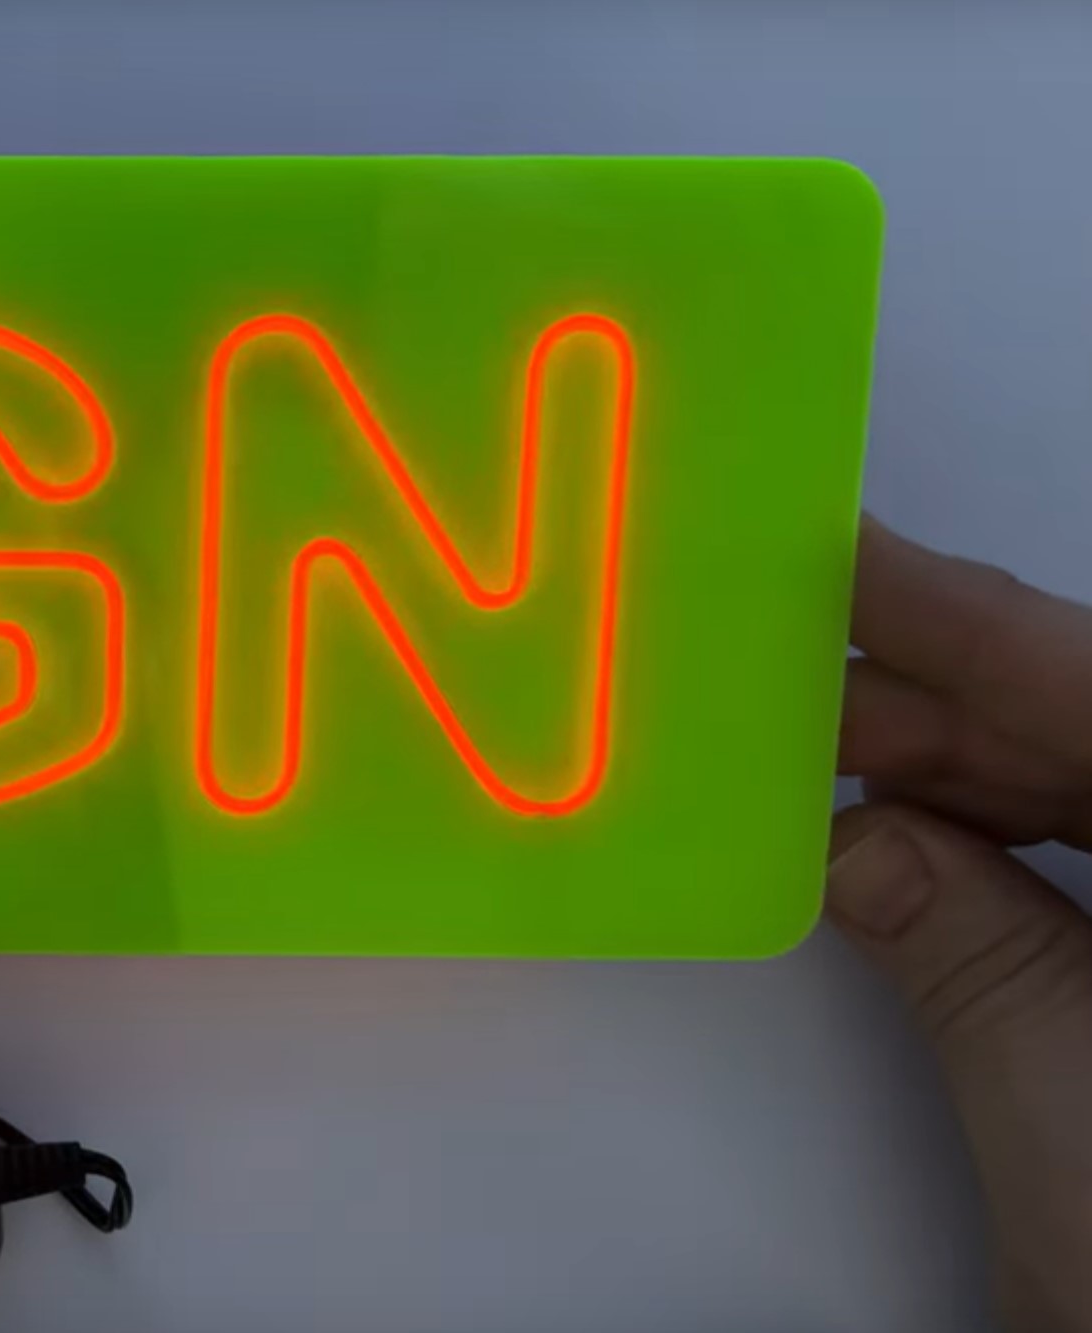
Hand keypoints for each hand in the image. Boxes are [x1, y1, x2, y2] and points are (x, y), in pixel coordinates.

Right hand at [834, 519, 1091, 1331]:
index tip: (853, 555)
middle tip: (791, 680)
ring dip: (969, 788)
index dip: (968, 619)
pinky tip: (920, 846)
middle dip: (947, 712)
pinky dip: (1012, 859)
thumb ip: (963, 939)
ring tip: (828, 767)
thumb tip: (862, 843)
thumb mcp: (1066, 1094)